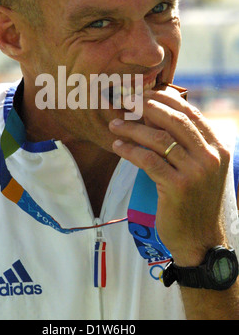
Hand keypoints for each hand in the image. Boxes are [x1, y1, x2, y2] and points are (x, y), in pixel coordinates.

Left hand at [109, 88, 229, 265]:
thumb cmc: (195, 201)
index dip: (165, 99)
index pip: (191, 113)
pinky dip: (129, 150)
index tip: (145, 94)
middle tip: (127, 102)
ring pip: (158, 138)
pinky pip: (148, 159)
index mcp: (218, 148)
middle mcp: (210, 157)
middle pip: (174, 120)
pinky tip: (118, 146)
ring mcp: (195, 172)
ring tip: (115, 125)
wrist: (200, 240)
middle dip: (147, 107)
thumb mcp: (199, 169)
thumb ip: (185, 144)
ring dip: (132, 128)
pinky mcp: (177, 187)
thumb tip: (153, 114)